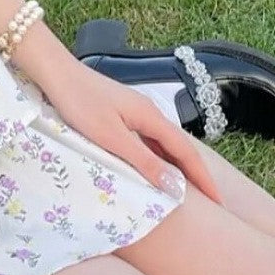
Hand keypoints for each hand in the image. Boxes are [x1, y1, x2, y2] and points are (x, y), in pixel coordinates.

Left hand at [40, 59, 224, 205]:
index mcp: (151, 117)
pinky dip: (157, 156)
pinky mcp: (120, 112)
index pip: (186, 152)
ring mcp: (135, 111)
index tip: (218, 202)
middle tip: (209, 202)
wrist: (56, 73)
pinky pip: (147, 139)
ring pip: (163, 143)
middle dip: (195, 174)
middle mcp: (149, 113)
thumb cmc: (79, 103)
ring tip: (185, 191)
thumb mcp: (110, 137)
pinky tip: (152, 167)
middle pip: (179, 147)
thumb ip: (142, 161)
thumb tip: (175, 185)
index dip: (203, 178)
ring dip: (176, 166)